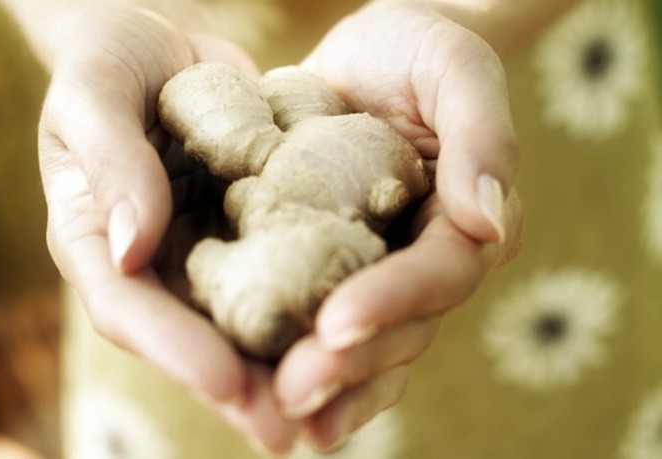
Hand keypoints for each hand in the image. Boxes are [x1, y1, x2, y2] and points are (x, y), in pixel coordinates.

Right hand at [38, 6, 297, 453]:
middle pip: (188, 337)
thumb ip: (111, 163)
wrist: (158, 43)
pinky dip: (306, 308)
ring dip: (278, 365)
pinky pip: (274, 274)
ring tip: (326, 406)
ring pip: (237, 320)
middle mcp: (150, 263)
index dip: (174, 350)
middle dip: (235, 387)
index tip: (225, 382)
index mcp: (97, 241)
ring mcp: (198, 252)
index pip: (127, 308)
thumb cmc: (110, 61)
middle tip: (285, 430)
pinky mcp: (245, 231)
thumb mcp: (94, 97)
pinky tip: (350, 334)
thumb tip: (134, 247)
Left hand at [273, 1, 522, 450]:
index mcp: (465, 222)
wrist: (367, 57)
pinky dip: (308, 367)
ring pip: (368, 347)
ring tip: (279, 416)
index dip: (392, 300)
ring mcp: (381, 273)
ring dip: (328, 387)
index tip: (337, 322)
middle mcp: (427, 262)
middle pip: (401, 329)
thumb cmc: (417, 52)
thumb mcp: (456, 70)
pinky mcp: (334, 270)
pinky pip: (329, 329)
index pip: (439, 273)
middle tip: (292, 392)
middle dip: (350, 363)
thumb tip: (489, 219)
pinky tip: (272, 402)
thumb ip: (481, 138)